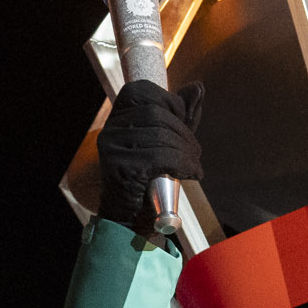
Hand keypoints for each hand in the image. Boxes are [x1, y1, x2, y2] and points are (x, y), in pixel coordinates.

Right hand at [96, 80, 202, 230]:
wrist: (130, 220)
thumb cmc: (149, 179)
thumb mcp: (167, 142)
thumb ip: (181, 115)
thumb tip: (197, 87)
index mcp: (118, 118)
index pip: (142, 90)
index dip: (170, 102)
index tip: (184, 122)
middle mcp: (110, 130)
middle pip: (155, 114)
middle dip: (184, 132)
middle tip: (195, 152)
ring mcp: (112, 148)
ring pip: (160, 136)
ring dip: (187, 152)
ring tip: (194, 165)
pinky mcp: (120, 168)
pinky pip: (160, 157)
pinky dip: (183, 164)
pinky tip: (191, 174)